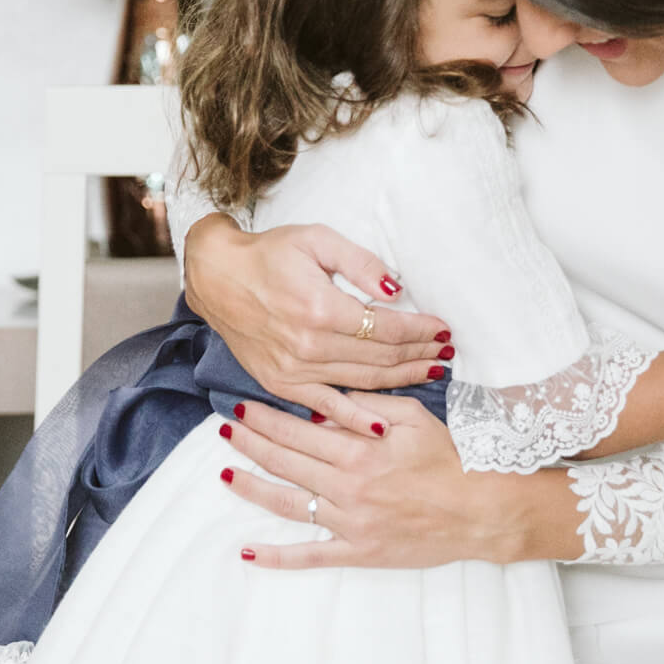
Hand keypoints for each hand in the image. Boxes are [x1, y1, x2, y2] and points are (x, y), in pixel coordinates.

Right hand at [180, 214, 454, 416]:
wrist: (217, 278)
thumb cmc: (269, 254)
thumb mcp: (317, 239)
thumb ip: (360, 263)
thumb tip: (396, 290)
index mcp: (322, 309)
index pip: (387, 327)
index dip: (420, 330)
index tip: (443, 329)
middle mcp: (310, 346)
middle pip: (381, 358)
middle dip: (419, 355)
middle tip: (446, 353)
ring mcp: (294, 370)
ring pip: (362, 382)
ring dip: (401, 379)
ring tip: (431, 372)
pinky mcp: (281, 384)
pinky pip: (327, 406)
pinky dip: (356, 416)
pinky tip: (382, 423)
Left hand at [216, 392, 533, 569]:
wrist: (481, 509)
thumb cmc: (452, 459)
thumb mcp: (414, 417)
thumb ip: (368, 405)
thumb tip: (328, 401)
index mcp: (359, 450)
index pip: (299, 431)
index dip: (266, 419)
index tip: (241, 407)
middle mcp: (347, 486)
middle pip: (286, 462)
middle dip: (251, 444)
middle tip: (225, 430)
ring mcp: (350, 522)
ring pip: (288, 504)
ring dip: (252, 488)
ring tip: (225, 473)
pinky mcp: (358, 551)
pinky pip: (311, 556)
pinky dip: (277, 556)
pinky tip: (248, 551)